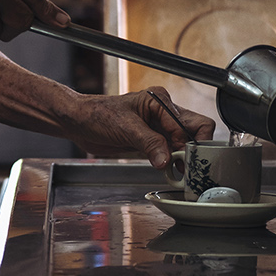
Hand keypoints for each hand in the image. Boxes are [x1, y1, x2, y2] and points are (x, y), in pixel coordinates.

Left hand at [62, 86, 214, 168]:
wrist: (79, 122)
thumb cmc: (98, 114)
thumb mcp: (126, 128)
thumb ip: (149, 143)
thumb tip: (166, 160)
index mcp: (160, 101)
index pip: (190, 123)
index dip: (189, 144)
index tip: (186, 161)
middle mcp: (164, 113)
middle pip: (194, 130)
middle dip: (195, 150)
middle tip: (191, 168)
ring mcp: (159, 128)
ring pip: (184, 143)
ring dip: (185, 159)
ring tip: (183, 175)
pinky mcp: (152, 141)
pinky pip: (171, 152)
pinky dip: (174, 163)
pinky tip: (172, 173)